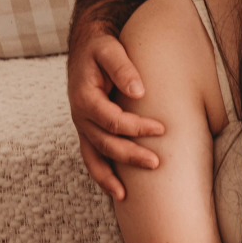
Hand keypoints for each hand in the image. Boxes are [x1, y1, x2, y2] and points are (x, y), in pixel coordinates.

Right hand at [68, 26, 164, 198]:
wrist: (86, 46)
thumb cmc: (102, 47)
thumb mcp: (110, 49)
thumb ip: (123, 68)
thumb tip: (139, 92)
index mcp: (85, 98)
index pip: (112, 120)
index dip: (136, 127)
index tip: (162, 128)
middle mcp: (80, 116)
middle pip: (104, 143)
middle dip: (130, 155)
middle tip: (157, 163)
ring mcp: (82, 126)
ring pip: (94, 156)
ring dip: (110, 177)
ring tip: (126, 196)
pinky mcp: (88, 131)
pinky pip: (92, 158)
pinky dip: (101, 175)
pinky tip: (117, 191)